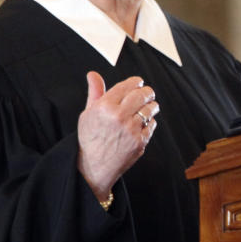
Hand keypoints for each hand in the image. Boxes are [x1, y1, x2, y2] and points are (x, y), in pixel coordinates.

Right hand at [77, 71, 158, 200]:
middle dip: (147, 92)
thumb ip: (95, 92)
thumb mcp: (88, 113)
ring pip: (150, 108)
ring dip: (151, 106)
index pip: (128, 85)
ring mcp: (131, 130)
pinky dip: (149, 121)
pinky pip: (152, 124)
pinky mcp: (140, 141)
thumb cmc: (90, 138)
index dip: (136, 82)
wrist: (94, 166)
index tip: (138, 83)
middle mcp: (119, 117)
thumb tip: (93, 74)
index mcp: (105, 107)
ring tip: (147, 107)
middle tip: (146, 93)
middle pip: (143, 94)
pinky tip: (142, 123)